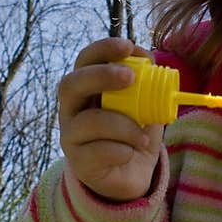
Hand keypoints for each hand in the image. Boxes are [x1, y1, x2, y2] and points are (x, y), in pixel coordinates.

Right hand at [57, 37, 163, 201]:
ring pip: (89, 121)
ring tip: (144, 136)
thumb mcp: (144, 104)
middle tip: (129, 78)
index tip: (128, 45)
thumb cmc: (133, 132)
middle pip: (71, 85)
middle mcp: (72, 109)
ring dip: (124, 125)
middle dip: (101, 76)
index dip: (103, 49)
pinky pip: (98, 152)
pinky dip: (121, 150)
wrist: (130, 175)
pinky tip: (131, 152)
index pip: (85, 60)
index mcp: (87, 89)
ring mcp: (71, 136)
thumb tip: (149, 58)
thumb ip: (146, 83)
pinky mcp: (79, 162)